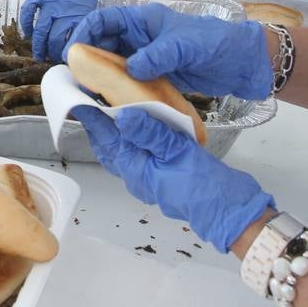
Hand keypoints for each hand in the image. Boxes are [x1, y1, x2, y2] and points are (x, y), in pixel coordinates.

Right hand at [20, 0, 106, 60]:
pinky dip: (26, 24)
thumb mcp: (89, 3)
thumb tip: (75, 37)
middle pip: (53, 38)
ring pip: (39, 29)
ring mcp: (48, 1)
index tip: (65, 58)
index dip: (66, 52)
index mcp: (77, 14)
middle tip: (50, 58)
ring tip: (38, 54)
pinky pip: (28, 12)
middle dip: (51, 52)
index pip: (69, 40)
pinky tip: (28, 33)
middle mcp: (62, 10)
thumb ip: (80, 20)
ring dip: (37, 44)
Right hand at [68, 3, 271, 99]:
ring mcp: (149, 57)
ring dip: (101, 76)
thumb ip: (159, 55)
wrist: (245, 63)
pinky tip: (112, 103)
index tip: (73, 53)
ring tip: (89, 94)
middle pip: (105, 42)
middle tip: (77, 80)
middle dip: (88, 57)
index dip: (86, 32)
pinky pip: (129, 80)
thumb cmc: (218, 44)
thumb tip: (131, 68)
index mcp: (145, 20)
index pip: (106, 19)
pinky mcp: (156, 76)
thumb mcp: (187, 46)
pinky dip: (118, 89)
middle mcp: (142, 37)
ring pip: (115, 63)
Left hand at [73, 106, 273, 252]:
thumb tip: (124, 116)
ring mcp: (147, 177)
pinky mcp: (159, 176)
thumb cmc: (205, 185)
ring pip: (121, 150)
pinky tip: (139, 126)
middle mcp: (135, 175)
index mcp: (135, 168)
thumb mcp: (178, 152)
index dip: (91, 116)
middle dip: (97, 123)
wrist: (228, 210)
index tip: (79, 96)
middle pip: (107, 145)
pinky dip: (131, 137)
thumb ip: (151, 133)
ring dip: (113, 130)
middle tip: (90, 97)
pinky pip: (137, 154)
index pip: (105, 138)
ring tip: (109, 107)